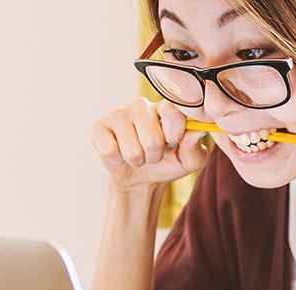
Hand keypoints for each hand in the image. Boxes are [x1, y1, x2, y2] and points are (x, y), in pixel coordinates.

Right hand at [91, 98, 207, 190]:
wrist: (141, 177)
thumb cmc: (168, 162)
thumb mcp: (189, 160)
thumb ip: (195, 146)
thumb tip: (196, 132)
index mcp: (166, 107)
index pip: (173, 111)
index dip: (175, 134)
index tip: (174, 143)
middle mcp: (142, 105)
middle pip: (152, 138)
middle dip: (155, 156)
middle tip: (153, 154)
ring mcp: (118, 113)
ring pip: (132, 150)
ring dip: (138, 160)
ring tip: (139, 155)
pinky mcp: (99, 127)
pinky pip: (110, 151)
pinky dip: (118, 161)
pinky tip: (120, 154)